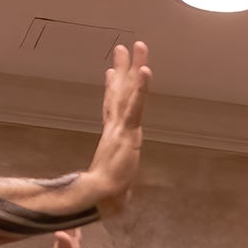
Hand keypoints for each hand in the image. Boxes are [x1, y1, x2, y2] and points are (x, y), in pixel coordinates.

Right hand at [73, 41, 153, 211]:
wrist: (101, 199)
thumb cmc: (104, 197)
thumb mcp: (113, 187)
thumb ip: (111, 186)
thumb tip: (109, 201)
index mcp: (112, 138)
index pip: (112, 107)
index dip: (112, 88)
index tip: (111, 72)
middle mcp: (116, 127)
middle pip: (119, 92)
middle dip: (123, 69)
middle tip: (123, 47)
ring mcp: (121, 127)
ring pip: (129, 92)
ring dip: (134, 67)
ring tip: (137, 46)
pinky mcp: (127, 131)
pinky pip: (136, 105)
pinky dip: (141, 88)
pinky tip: (146, 70)